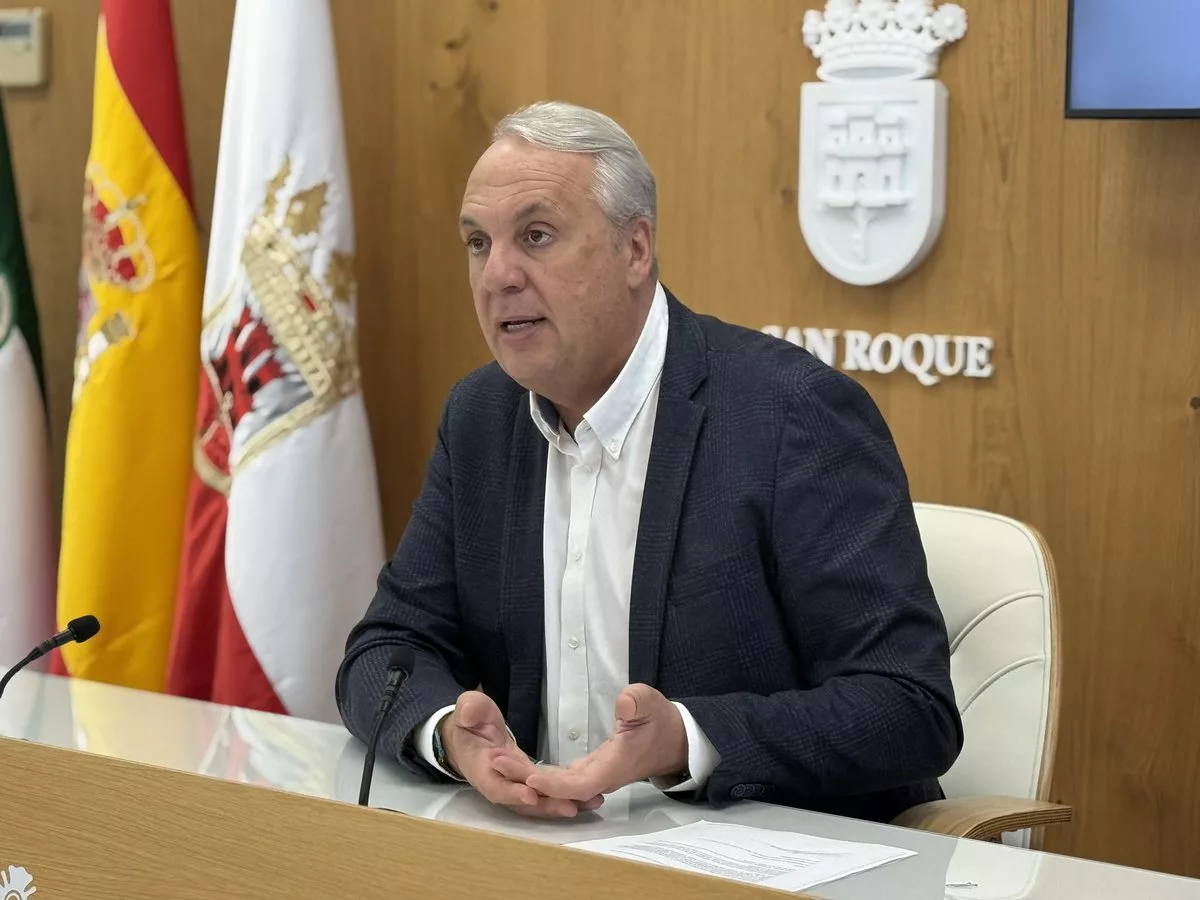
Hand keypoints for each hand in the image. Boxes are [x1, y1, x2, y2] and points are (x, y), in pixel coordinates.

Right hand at [440, 691, 602, 817]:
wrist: (470, 733)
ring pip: (537, 803)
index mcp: (481, 768)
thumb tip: (469, 715)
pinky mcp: (527, 782)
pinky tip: (588, 797)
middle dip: (547, 806)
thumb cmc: (469, 719)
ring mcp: (514, 786)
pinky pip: (545, 794)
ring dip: (561, 805)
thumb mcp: (468, 708)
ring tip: (590, 803)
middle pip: (522, 803)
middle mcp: (498, 784)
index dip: (512, 793)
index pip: (495, 786)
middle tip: (572, 806)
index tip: (531, 795)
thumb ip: (470, 710)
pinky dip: (564, 797)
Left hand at [492, 684, 687, 801]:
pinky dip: (539, 774)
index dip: (554, 784)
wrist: (673, 741)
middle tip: (495, 761)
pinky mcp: (588, 771)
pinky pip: (560, 779)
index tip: (530, 778)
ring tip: (496, 760)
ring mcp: (592, 776)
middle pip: (558, 788)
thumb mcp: (653, 705)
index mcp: (613, 768)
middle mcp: (598, 778)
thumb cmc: (661, 722)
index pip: (579, 784)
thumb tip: (625, 701)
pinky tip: (518, 766)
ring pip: (556, 784)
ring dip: (527, 776)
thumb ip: (639, 703)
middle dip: (526, 779)